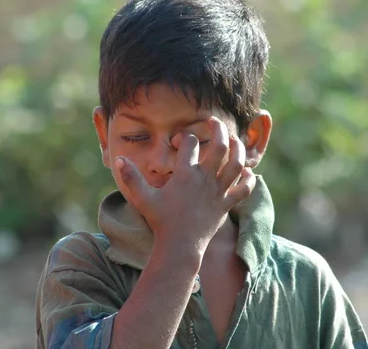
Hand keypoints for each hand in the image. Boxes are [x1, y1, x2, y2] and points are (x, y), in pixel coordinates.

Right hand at [115, 117, 255, 254]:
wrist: (179, 247)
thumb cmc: (160, 221)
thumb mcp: (142, 198)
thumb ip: (130, 177)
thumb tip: (119, 159)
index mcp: (185, 174)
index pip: (190, 143)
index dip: (184, 137)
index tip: (180, 142)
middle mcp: (205, 179)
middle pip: (219, 145)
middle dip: (218, 129)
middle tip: (213, 121)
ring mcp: (218, 192)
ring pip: (236, 164)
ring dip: (238, 149)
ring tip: (233, 140)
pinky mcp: (226, 205)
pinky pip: (244, 189)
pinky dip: (249, 179)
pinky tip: (248, 172)